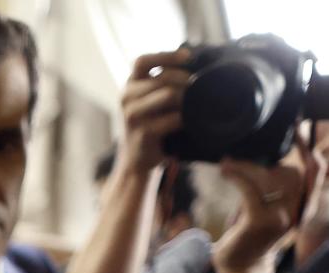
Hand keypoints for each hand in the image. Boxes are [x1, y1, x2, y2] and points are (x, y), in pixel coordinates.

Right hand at [118, 50, 190, 175]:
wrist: (136, 160)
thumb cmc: (148, 126)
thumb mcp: (147, 101)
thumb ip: (159, 83)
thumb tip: (192, 63)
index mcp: (128, 86)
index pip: (142, 61)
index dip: (165, 56)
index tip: (188, 56)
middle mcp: (126, 98)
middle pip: (163, 77)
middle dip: (187, 80)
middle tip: (202, 86)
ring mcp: (133, 116)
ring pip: (169, 94)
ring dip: (188, 98)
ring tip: (198, 103)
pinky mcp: (144, 132)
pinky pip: (174, 118)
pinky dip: (187, 117)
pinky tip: (193, 120)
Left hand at [213, 136, 321, 272]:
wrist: (238, 265)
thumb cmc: (248, 232)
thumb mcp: (264, 206)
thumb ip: (271, 186)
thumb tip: (264, 156)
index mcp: (303, 207)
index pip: (314, 172)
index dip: (308, 148)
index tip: (297, 126)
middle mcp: (298, 212)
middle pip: (291, 171)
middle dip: (266, 161)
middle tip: (239, 154)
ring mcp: (281, 218)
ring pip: (270, 178)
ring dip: (245, 167)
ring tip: (227, 164)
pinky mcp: (261, 222)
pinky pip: (251, 189)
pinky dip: (237, 175)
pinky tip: (225, 170)